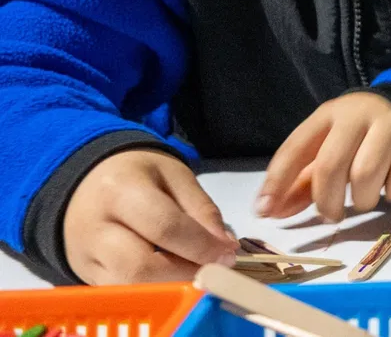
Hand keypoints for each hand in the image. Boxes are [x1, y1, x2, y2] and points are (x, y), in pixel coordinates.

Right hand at [63, 149, 235, 283]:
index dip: (201, 246)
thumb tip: (224, 247)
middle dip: (184, 273)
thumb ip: (202, 209)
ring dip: (169, 286)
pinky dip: (152, 290)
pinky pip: (121, 293)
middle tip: (212, 268)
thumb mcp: (175, 176)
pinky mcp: (86, 277)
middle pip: (140, 267)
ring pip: (128, 288)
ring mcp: (85, 258)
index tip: (227, 255)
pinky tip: (171, 276)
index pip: (164, 227)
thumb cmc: (138, 175)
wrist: (86, 183)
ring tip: (193, 271)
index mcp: (120, 190)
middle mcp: (95, 228)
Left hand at [256, 93, 390, 221]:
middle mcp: (358, 115)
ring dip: (361, 200)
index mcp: (328, 115)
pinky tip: (390, 188)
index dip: (278, 182)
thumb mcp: (324, 149)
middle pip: (332, 165)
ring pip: (367, 175)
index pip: (295, 148)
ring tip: (362, 199)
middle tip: (331, 214)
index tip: (266, 212)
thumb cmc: (354, 137)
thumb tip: (269, 212)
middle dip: (327, 200)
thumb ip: (299, 182)